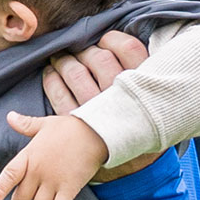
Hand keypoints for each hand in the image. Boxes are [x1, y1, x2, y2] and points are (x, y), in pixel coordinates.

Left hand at [0, 113, 108, 199]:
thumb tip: (9, 116)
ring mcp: (53, 181)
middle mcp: (38, 171)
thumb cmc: (69, 127)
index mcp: (29, 156)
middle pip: (22, 197)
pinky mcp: (69, 187)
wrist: (95, 131)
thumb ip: (26, 124)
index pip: (9, 175)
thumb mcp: (44, 124)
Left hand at [41, 30, 158, 181]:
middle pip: (98, 59)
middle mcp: (118, 97)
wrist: (133, 160)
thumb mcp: (148, 94)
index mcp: (141, 86)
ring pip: (75, 73)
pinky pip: (58, 93)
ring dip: (64, 61)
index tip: (104, 41)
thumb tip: (114, 39)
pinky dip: (51, 80)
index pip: (128, 48)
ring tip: (61, 59)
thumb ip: (138, 67)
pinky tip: (51, 74)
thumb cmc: (138, 118)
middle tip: (80, 51)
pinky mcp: (76, 122)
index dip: (112, 39)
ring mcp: (95, 111)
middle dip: (85, 50)